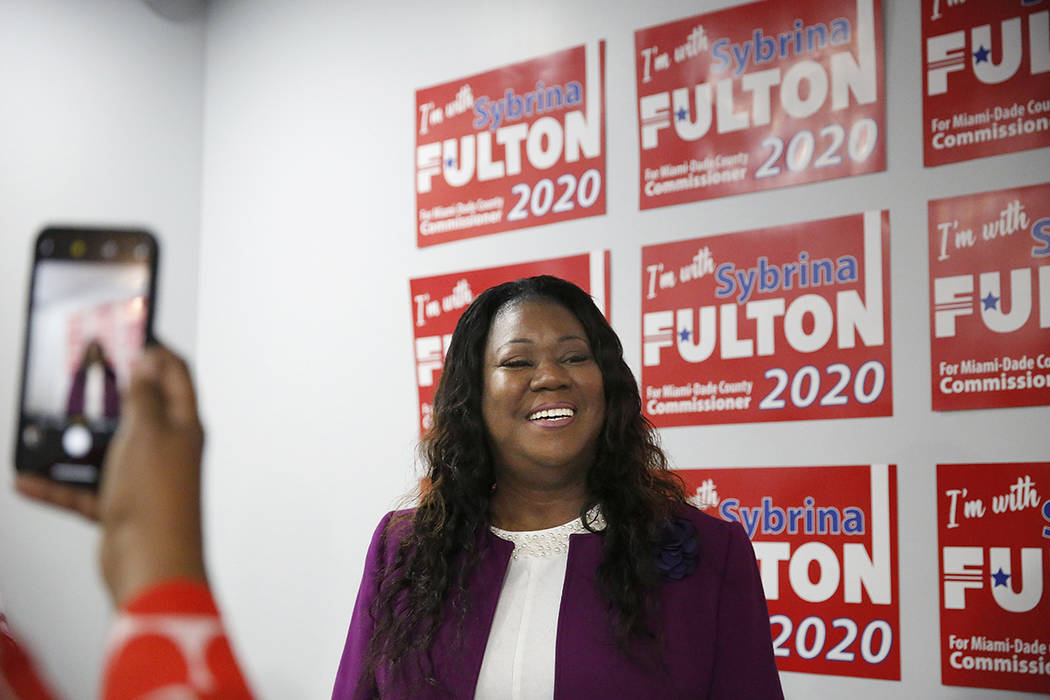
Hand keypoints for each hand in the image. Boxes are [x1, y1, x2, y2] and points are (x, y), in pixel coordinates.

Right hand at [16, 345, 206, 606]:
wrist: (151, 565)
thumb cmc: (157, 499)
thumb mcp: (146, 432)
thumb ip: (144, 396)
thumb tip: (149, 360)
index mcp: (183, 425)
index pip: (176, 374)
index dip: (157, 350)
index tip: (132, 330)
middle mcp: (167, 448)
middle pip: (139, 409)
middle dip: (109, 392)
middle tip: (81, 373)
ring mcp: (144, 478)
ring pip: (106, 450)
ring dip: (76, 441)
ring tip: (47, 428)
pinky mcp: (122, 507)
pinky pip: (85, 489)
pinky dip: (58, 484)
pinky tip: (29, 479)